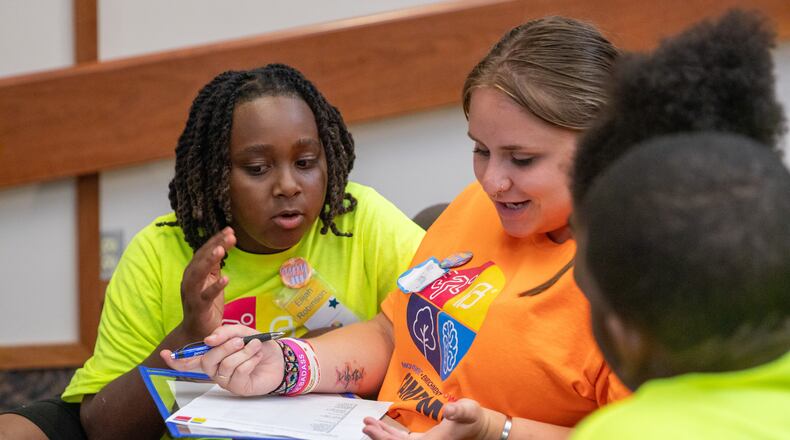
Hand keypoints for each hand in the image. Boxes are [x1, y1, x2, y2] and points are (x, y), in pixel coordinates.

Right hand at [162, 324, 284, 395]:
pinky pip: (239, 372)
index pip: (190, 360)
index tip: (164, 353)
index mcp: (213, 355)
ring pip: (224, 365)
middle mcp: (215, 369)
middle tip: (240, 340)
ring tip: (255, 347)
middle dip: (224, 347)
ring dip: (243, 352)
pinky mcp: (238, 388)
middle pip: (207, 360)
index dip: (176, 359)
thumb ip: (226, 332)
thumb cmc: (258, 345)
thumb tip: (208, 339)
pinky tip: (257, 358)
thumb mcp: (243, 332)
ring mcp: (226, 380)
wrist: (280, 357)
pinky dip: (251, 360)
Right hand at [180, 227, 235, 338]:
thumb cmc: (206, 306)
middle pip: (201, 259)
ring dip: (209, 261)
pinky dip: (214, 287)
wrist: (197, 333)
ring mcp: (192, 294)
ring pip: (198, 274)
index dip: (216, 240)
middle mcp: (189, 280)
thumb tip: (222, 246)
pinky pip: (205, 296)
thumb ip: (214, 266)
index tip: (230, 230)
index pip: (204, 252)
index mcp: (193, 273)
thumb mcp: (211, 281)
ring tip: (221, 250)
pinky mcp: (197, 308)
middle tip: (229, 234)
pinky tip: (226, 279)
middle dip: (215, 245)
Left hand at [362, 399, 491, 439]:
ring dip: (382, 435)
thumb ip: (459, 410)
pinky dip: (391, 434)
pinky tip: (383, 428)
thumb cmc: (474, 419)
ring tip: (368, 425)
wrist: (480, 427)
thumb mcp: (469, 411)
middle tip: (365, 425)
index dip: (384, 439)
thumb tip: (449, 409)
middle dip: (379, 437)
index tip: (371, 429)